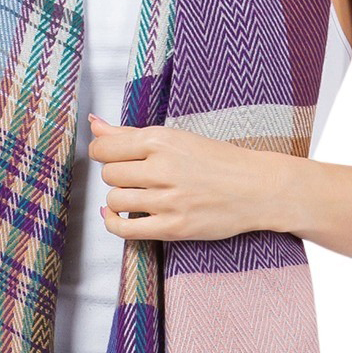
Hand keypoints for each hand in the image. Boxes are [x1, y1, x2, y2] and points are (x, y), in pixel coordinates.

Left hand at [87, 112, 272, 242]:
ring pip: (114, 200)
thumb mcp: (176, 138)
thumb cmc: (218, 161)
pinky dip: (113, 223)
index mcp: (161, 140)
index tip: (113, 156)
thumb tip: (94, 123)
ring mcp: (168, 200)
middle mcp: (162, 168)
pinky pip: (124, 229)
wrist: (257, 188)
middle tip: (136, 176)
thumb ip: (129, 134)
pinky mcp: (173, 227)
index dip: (103, 152)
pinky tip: (119, 217)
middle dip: (117, 175)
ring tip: (137, 195)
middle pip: (109, 174)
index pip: (104, 147)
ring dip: (119, 199)